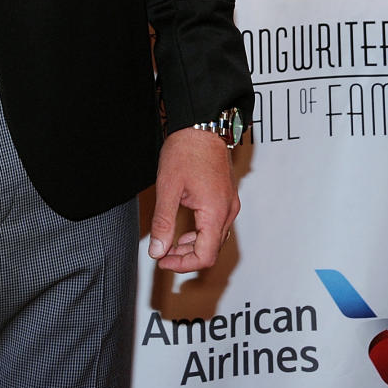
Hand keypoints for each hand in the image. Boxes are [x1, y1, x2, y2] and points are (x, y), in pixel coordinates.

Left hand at [147, 127, 238, 271]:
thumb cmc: (186, 150)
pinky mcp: (227, 197)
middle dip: (186, 257)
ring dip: (193, 246)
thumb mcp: (168, 188)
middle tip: (161, 253)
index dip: (182, 264)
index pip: (205, 256)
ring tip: (169, 243)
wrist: (202, 124)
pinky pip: (217, 225)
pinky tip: (184, 229)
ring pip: (215, 239)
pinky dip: (201, 232)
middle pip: (211, 250)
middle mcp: (228, 211)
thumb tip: (157, 251)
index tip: (162, 260)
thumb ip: (163, 222)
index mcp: (215, 212)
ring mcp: (230, 204)